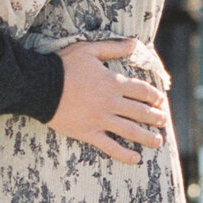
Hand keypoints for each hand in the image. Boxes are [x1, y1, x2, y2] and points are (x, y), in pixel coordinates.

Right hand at [52, 42, 169, 161]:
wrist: (39, 86)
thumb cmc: (63, 65)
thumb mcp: (89, 50)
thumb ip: (113, 48)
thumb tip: (134, 44)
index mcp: (113, 83)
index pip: (142, 91)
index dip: (154, 96)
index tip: (161, 101)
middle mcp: (110, 103)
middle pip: (140, 112)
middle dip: (155, 117)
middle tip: (163, 121)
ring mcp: (100, 119)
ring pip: (130, 131)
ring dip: (147, 137)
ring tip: (158, 141)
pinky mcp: (88, 133)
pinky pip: (109, 146)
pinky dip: (124, 154)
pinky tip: (136, 159)